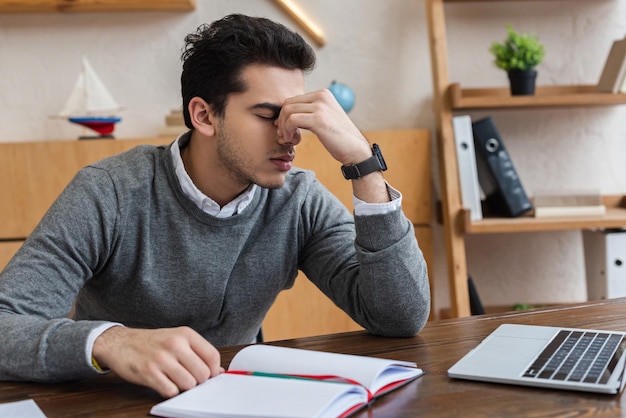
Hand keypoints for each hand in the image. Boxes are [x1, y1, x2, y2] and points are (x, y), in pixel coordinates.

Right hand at [93, 326, 222, 397]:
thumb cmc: (152, 342)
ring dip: (184, 387)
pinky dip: (170, 391)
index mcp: (185, 334)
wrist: (120, 342)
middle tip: (188, 378)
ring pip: (189, 384)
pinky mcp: (149, 373)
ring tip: (175, 380)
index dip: (213, 370)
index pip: (212, 356)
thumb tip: (218, 371)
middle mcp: (175, 344)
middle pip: (203, 374)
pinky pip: (171, 391)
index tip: (208, 374)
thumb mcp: (177, 338)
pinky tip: (164, 383)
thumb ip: (198, 352)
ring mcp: (161, 359)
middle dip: (198, 381)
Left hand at [276, 89, 371, 165]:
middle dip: (281, 121)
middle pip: (288, 104)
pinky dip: (287, 131)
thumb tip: (283, 115)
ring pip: (287, 111)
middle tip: (285, 136)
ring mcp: (320, 106)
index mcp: (322, 94)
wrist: (355, 149)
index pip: (293, 100)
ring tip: (289, 139)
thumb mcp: (323, 118)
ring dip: (283, 127)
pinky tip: (293, 140)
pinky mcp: (318, 119)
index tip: (286, 130)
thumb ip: (307, 113)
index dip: (284, 116)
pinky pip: (292, 120)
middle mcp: (321, 96)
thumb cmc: (338, 137)